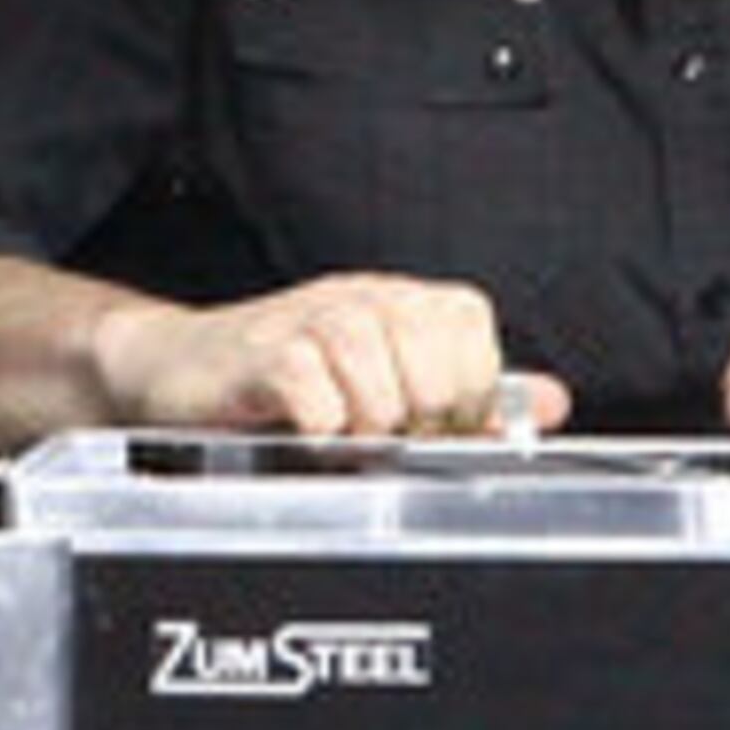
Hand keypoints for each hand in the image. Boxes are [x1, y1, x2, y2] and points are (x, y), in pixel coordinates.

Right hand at [94, 271, 570, 441]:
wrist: (177, 369)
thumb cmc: (283, 382)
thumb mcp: (386, 383)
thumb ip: (470, 395)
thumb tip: (553, 404)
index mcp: (405, 301)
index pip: (473, 335)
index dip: (462, 395)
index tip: (428, 421)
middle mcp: (366, 298)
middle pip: (437, 370)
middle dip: (415, 422)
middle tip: (376, 431)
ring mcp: (314, 320)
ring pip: (382, 387)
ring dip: (365, 430)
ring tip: (338, 431)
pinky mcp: (265, 355)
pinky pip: (320, 399)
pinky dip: (320, 431)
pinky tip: (304, 430)